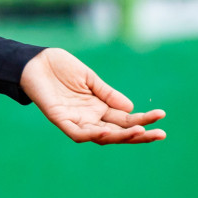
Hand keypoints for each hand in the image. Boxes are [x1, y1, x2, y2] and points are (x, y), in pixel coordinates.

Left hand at [20, 48, 166, 144]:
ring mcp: (76, 120)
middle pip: (117, 131)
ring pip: (101, 136)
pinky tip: (105, 133)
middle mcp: (90, 117)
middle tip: (160, 134)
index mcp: (99, 107)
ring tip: (140, 132)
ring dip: (120, 136)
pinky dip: (91, 135)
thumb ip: (107, 93)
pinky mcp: (60, 119)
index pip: (125, 118)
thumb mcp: (89, 78)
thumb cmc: (61, 68)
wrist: (35, 61)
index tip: (161, 116)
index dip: (143, 119)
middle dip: (139, 134)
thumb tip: (131, 108)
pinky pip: (77, 132)